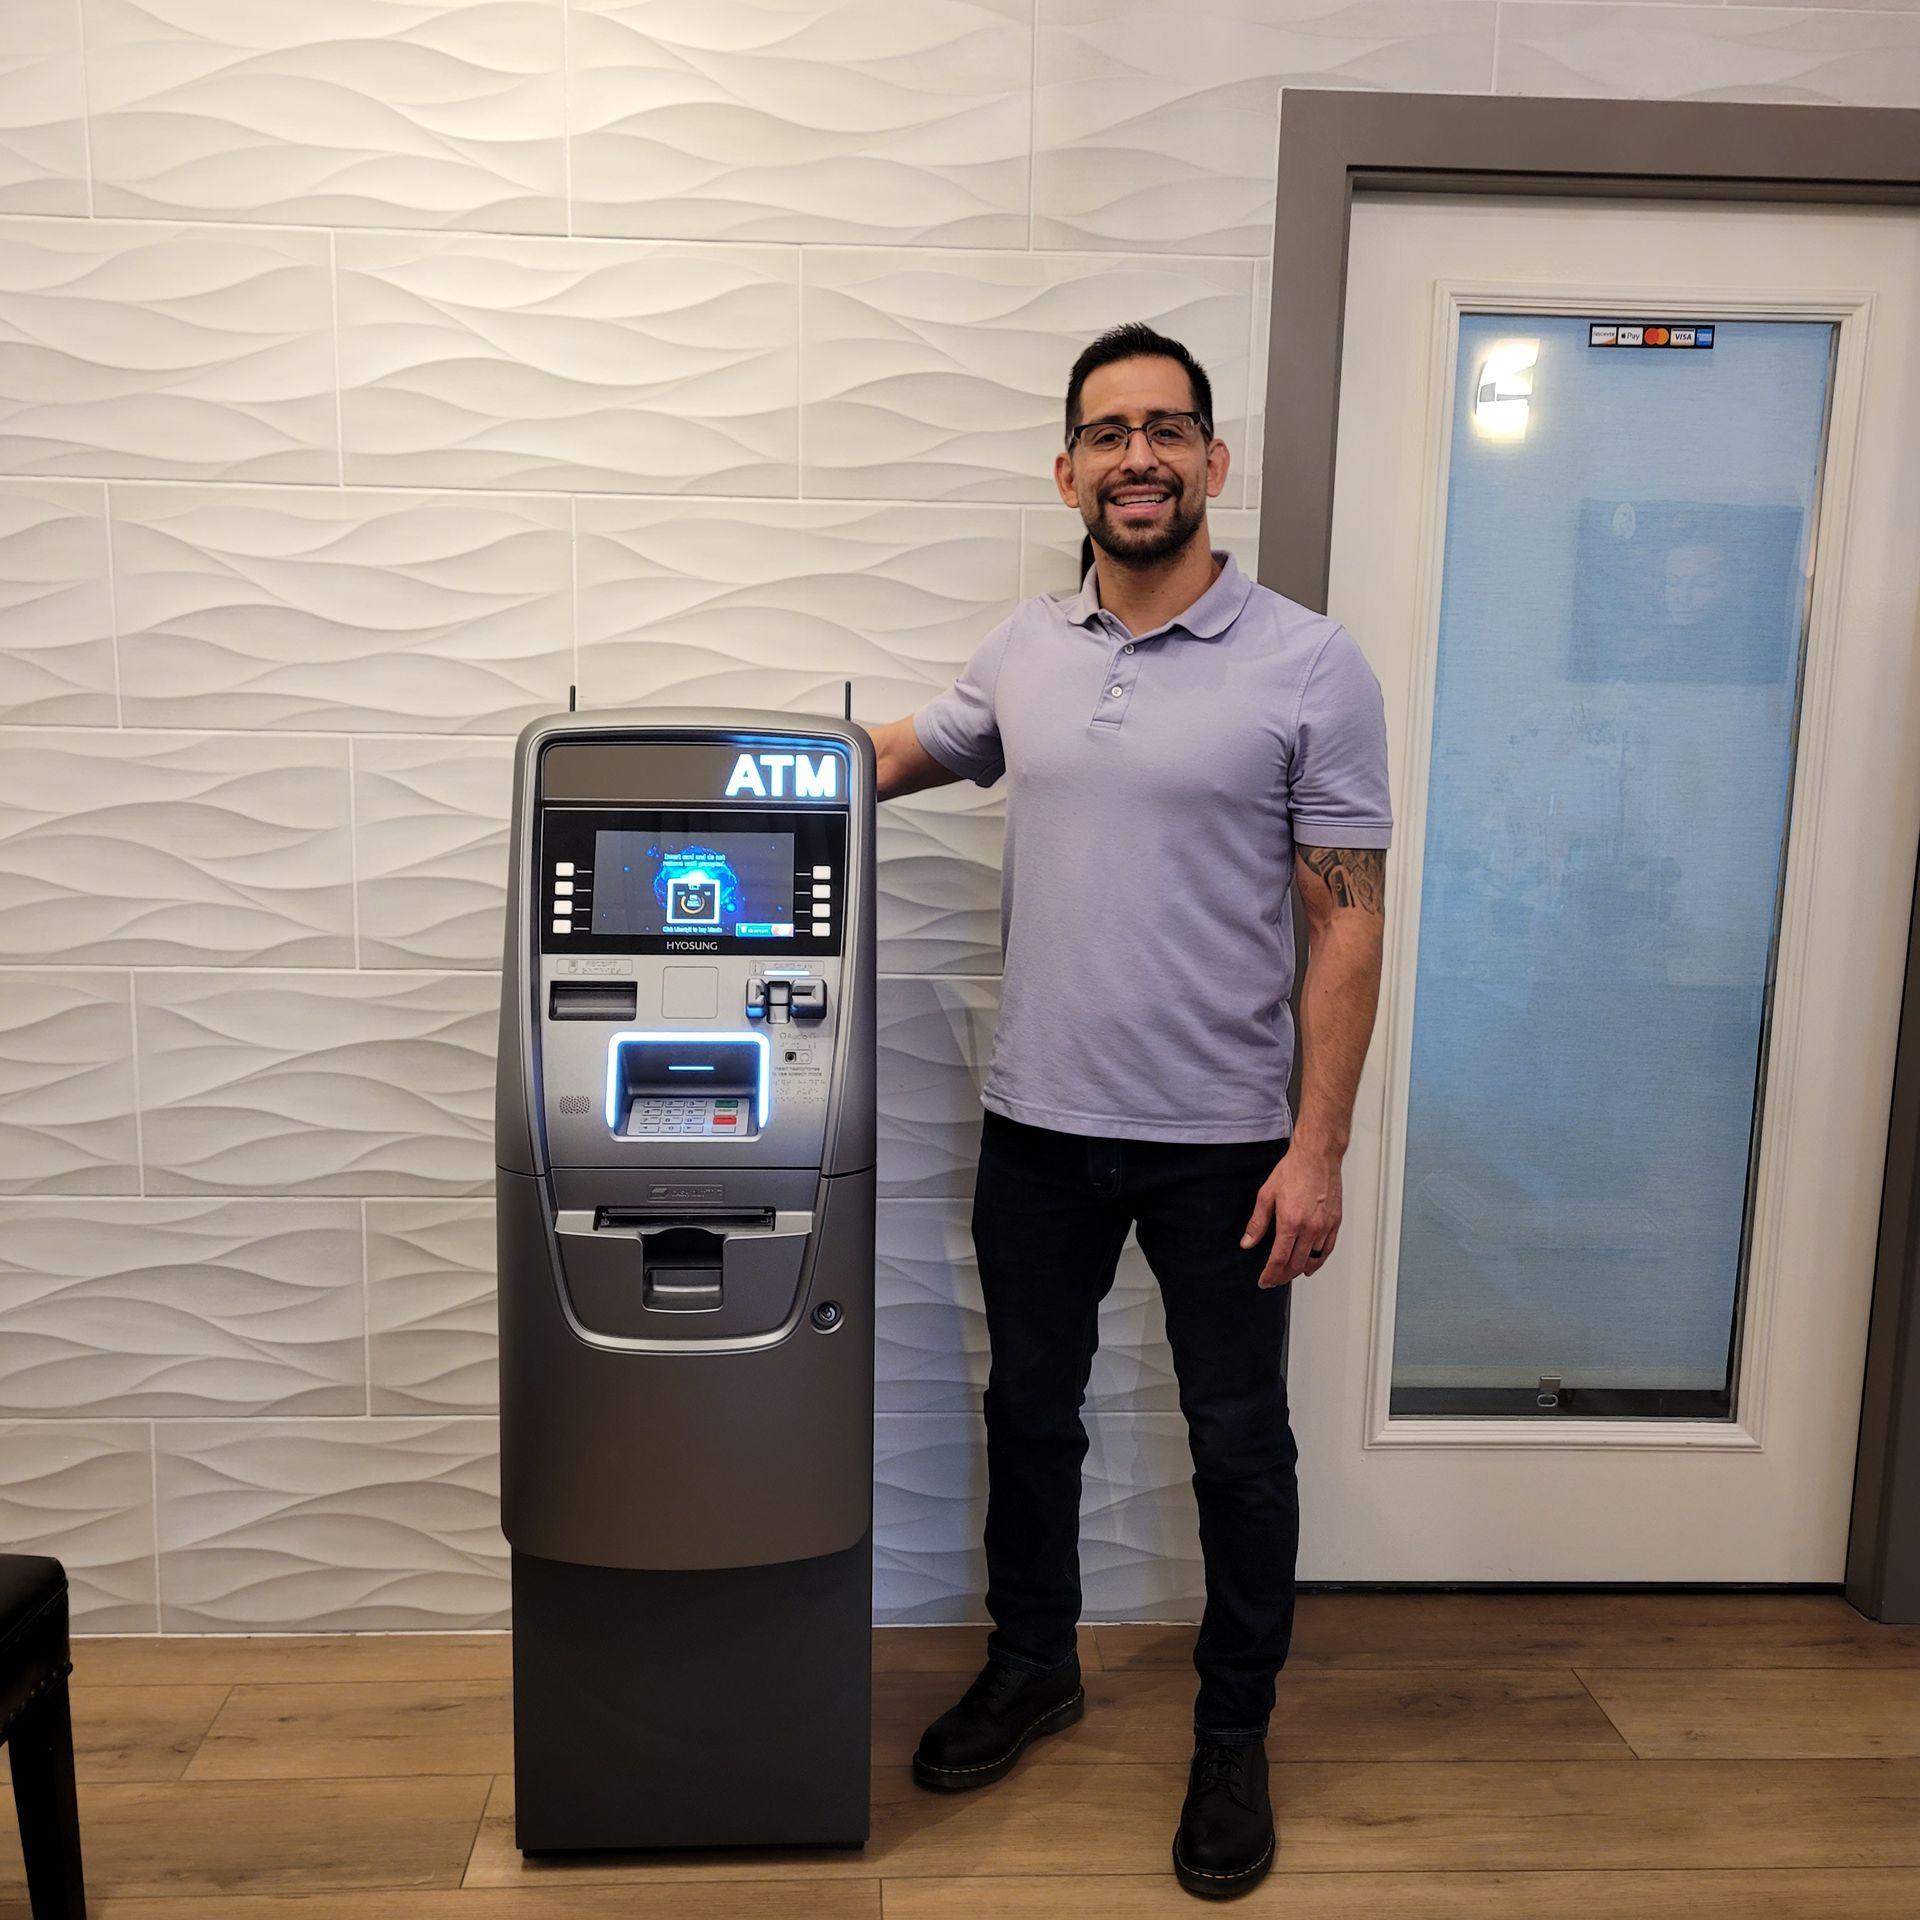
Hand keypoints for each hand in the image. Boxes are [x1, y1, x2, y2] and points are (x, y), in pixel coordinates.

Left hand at [1239, 1142, 1341, 1287]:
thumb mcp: (1266, 1195)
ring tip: (1289, 1274)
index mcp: (1290, 1222)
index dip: (1270, 1274)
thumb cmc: (1293, 1170)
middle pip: (1296, 1264)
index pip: (1279, 1259)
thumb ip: (1257, 1223)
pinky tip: (1311, 1264)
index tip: (1265, 1281)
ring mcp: (1325, 1226)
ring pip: (1313, 1259)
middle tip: (1274, 1279)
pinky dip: (1319, 1260)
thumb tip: (1247, 1242)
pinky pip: (1328, 1249)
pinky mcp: (1335, 1222)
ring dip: (1300, 1270)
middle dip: (1283, 1276)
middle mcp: (1310, 1227)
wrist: (1317, 1156)